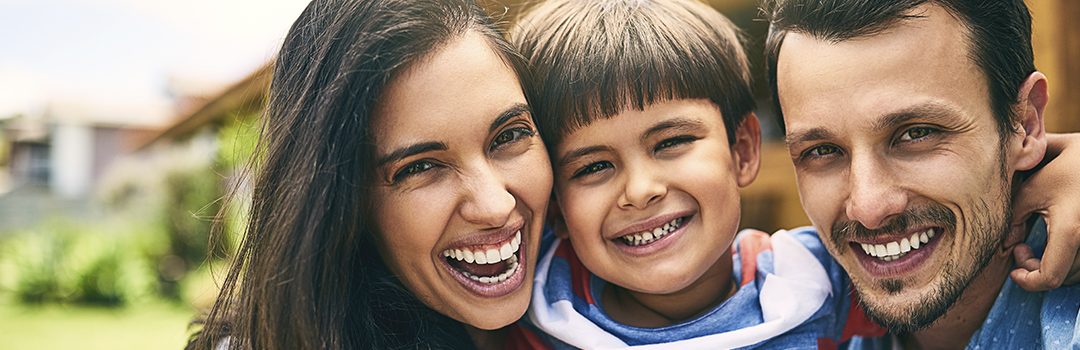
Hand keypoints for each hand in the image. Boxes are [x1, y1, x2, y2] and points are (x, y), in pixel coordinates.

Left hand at [1009, 133, 1079, 290]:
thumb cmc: (1069, 165)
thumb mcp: (1033, 188)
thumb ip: (1014, 218)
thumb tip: (1005, 244)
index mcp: (1071, 231)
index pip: (1050, 277)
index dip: (1028, 282)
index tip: (1014, 270)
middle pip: (1063, 278)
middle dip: (1036, 270)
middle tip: (1020, 248)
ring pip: (1076, 273)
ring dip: (1053, 266)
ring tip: (1036, 243)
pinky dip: (1068, 260)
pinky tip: (1055, 241)